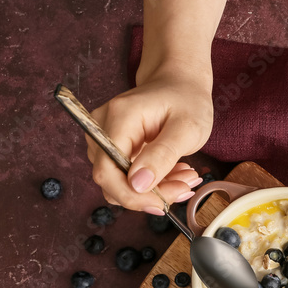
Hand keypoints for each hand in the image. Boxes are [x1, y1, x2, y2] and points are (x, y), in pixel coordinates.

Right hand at [87, 59, 212, 213]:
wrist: (180, 83)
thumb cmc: (186, 99)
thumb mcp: (186, 128)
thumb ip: (162, 155)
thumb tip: (137, 185)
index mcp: (119, 118)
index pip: (107, 171)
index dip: (132, 196)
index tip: (163, 204)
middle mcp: (101, 128)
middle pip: (112, 180)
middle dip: (149, 194)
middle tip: (185, 186)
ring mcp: (103, 138)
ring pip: (120, 183)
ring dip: (154, 189)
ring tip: (185, 176)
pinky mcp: (112, 148)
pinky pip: (126, 177)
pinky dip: (152, 182)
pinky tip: (175, 173)